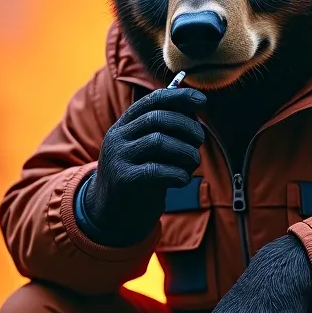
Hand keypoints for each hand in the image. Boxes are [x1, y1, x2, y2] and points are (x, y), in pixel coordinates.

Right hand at [81, 87, 206, 245]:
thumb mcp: (146, 150)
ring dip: (186, 151)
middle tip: (200, 140)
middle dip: (187, 126)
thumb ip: (164, 130)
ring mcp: (118, 158)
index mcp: (124, 125)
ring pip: (159, 141)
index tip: (201, 100)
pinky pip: (157, 170)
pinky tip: (183, 179)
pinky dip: (178, 173)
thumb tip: (194, 108)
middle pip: (158, 118)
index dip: (179, 97)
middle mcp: (117, 137)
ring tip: (193, 163)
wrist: (109, 215)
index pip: (152, 101)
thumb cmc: (139, 178)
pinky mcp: (124, 180)